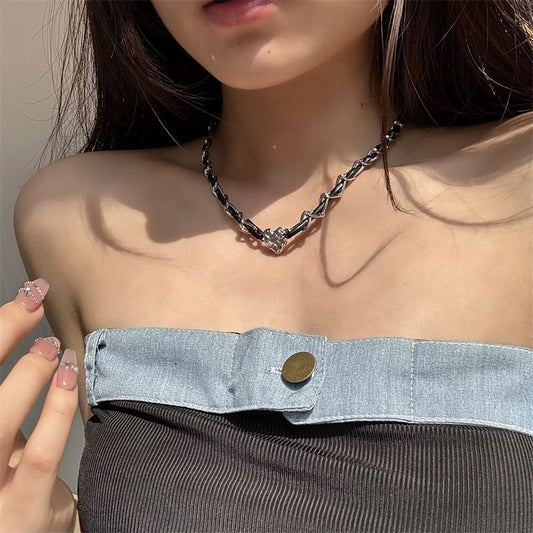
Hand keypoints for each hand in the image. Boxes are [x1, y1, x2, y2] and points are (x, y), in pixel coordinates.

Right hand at [0, 279, 78, 531]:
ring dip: (26, 376)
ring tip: (51, 347)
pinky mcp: (23, 512)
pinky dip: (54, 411)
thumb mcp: (1, 447)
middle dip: (0, 339)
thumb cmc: (12, 487)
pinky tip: (66, 379)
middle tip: (31, 306)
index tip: (22, 297)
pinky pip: (39, 456)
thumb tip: (36, 344)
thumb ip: (8, 409)